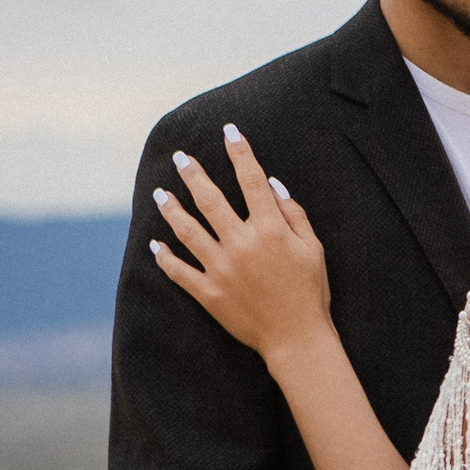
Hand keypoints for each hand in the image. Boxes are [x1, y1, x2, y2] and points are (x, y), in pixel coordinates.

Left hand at [148, 126, 332, 360]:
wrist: (297, 337)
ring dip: (171, 209)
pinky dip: (164, 257)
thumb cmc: (311, 291)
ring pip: (187, 230)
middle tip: (181, 157)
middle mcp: (241, 244)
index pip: (251, 181)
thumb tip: (273, 184)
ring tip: (159, 193)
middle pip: (211, 200)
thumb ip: (294, 214)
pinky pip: (179, 270)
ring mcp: (221, 268)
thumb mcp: (314, 249)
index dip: (240, 152)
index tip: (229, 132)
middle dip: (194, 174)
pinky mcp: (208, 292)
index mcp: (270, 230)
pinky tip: (155, 244)